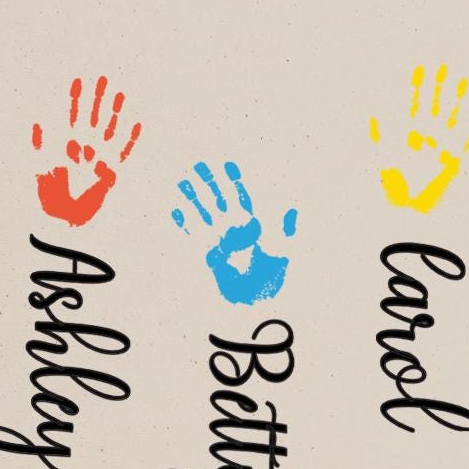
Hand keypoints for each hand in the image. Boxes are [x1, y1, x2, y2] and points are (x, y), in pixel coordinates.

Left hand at [32, 74, 143, 226]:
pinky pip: (123, 152)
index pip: (71, 115)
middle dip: (97, 97)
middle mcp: (83, 148)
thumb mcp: (39, 170)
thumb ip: (39, 146)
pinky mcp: (110, 172)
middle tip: (103, 76)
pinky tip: (137, 123)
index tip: (78, 78)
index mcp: (65, 145)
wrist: (63, 223)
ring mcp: (97, 158)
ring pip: (109, 128)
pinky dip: (130, 138)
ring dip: (114, 111)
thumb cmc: (48, 198)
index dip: (75, 98)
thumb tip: (37, 120)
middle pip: (92, 116)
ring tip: (120, 93)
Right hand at [171, 158, 296, 305]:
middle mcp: (234, 229)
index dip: (234, 180)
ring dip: (193, 198)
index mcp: (252, 225)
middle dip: (209, 182)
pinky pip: (194, 235)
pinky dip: (184, 223)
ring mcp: (220, 241)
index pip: (241, 196)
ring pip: (204, 213)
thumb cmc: (273, 279)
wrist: (257, 306)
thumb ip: (286, 228)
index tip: (227, 163)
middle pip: (219, 200)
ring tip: (182, 181)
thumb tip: (294, 205)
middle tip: (198, 164)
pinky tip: (175, 210)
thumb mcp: (283, 251)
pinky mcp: (209, 255)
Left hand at [369, 61, 468, 213]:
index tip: (418, 61)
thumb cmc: (393, 188)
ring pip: (452, 114)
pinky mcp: (455, 160)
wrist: (409, 215)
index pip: (412, 100)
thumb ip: (377, 132)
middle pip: (433, 102)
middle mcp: (425, 135)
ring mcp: (441, 145)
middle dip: (438, 82)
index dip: (415, 82)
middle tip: (443, 60)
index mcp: (406, 132)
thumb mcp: (381, 157)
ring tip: (464, 76)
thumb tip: (370, 106)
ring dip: (458, 97)